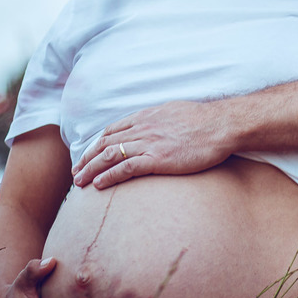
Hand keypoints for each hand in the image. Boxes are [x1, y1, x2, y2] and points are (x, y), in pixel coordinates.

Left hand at [72, 100, 230, 188]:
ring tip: (80, 182)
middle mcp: (143, 128)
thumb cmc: (204, 121)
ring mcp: (149, 143)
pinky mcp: (157, 159)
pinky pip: (125, 168)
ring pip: (110, 156)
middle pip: (105, 144)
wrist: (221, 125)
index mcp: (146, 117)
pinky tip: (99, 184)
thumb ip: (159, 119)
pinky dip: (109, 176)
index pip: (112, 131)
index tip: (87, 156)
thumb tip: (155, 126)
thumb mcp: (175, 112)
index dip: (95, 145)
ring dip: (91, 170)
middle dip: (86, 159)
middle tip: (76, 173)